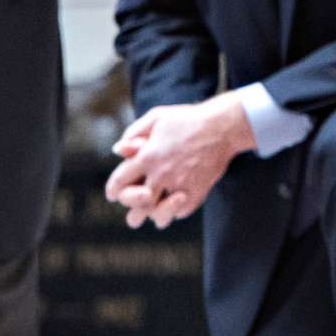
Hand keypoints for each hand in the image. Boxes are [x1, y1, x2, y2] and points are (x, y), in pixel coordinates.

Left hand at [104, 92, 255, 229]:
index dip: (113, 190)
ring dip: (156, 216)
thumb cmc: (188, 119)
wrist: (223, 126)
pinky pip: (181, 211)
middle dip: (133, 212)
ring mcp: (179, 184)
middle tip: (133, 218)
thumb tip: (118, 150)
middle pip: (138, 204)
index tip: (113, 195)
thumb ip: (134, 133)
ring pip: (159, 214)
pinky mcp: (197, 192)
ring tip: (155, 218)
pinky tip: (175, 206)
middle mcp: (161, 173)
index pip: (121, 181)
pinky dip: (177, 211)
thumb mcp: (157, 117)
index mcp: (147, 155)